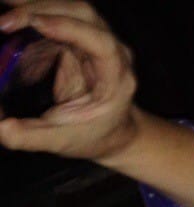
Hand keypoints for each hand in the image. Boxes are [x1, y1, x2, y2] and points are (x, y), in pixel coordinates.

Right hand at [0, 0, 138, 161]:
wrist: (111, 130)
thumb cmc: (93, 135)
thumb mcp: (62, 141)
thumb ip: (31, 135)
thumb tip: (2, 128)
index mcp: (116, 77)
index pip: (101, 44)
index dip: (71, 28)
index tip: (38, 22)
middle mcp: (112, 52)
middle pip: (81, 14)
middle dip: (41, 9)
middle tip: (5, 21)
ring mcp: (94, 39)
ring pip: (66, 8)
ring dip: (33, 5)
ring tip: (5, 12)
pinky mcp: (76, 36)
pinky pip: (53, 15)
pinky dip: (30, 13)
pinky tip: (9, 19)